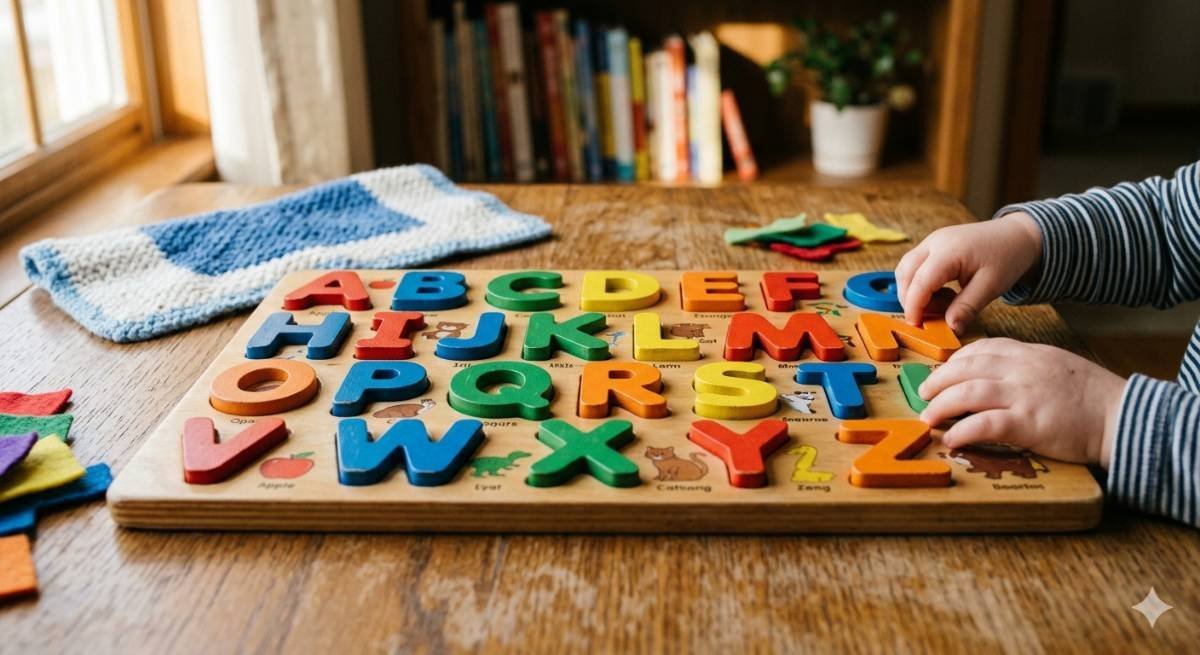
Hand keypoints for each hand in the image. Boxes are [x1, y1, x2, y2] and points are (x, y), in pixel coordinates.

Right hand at [895, 213, 1042, 332]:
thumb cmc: (1007, 257)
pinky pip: (914, 265)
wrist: (1016, 235)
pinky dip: (919, 283)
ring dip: (913, 291)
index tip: (916, 326)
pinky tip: (941, 292)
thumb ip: (967, 307)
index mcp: (949, 251)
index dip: (913, 306)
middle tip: (930, 318)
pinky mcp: (933, 245)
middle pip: (905, 273)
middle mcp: (934, 242)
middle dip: (910, 300)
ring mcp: (931, 241)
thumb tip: (950, 327)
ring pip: (906, 269)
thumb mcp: (991, 286)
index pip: (920, 282)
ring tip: (941, 304)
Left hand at [918, 338, 1126, 466]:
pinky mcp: (1029, 423)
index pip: (981, 349)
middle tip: (924, 394)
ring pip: (969, 392)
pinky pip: (986, 424)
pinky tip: (952, 440)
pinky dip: (964, 431)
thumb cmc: (1092, 395)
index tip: (943, 373)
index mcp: (1028, 353)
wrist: (1121, 414)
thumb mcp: (1057, 365)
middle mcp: (1022, 369)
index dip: (956, 361)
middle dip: (938, 381)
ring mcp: (1024, 395)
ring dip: (942, 405)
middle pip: (966, 368)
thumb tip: (998, 376)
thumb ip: (1027, 366)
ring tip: (928, 418)